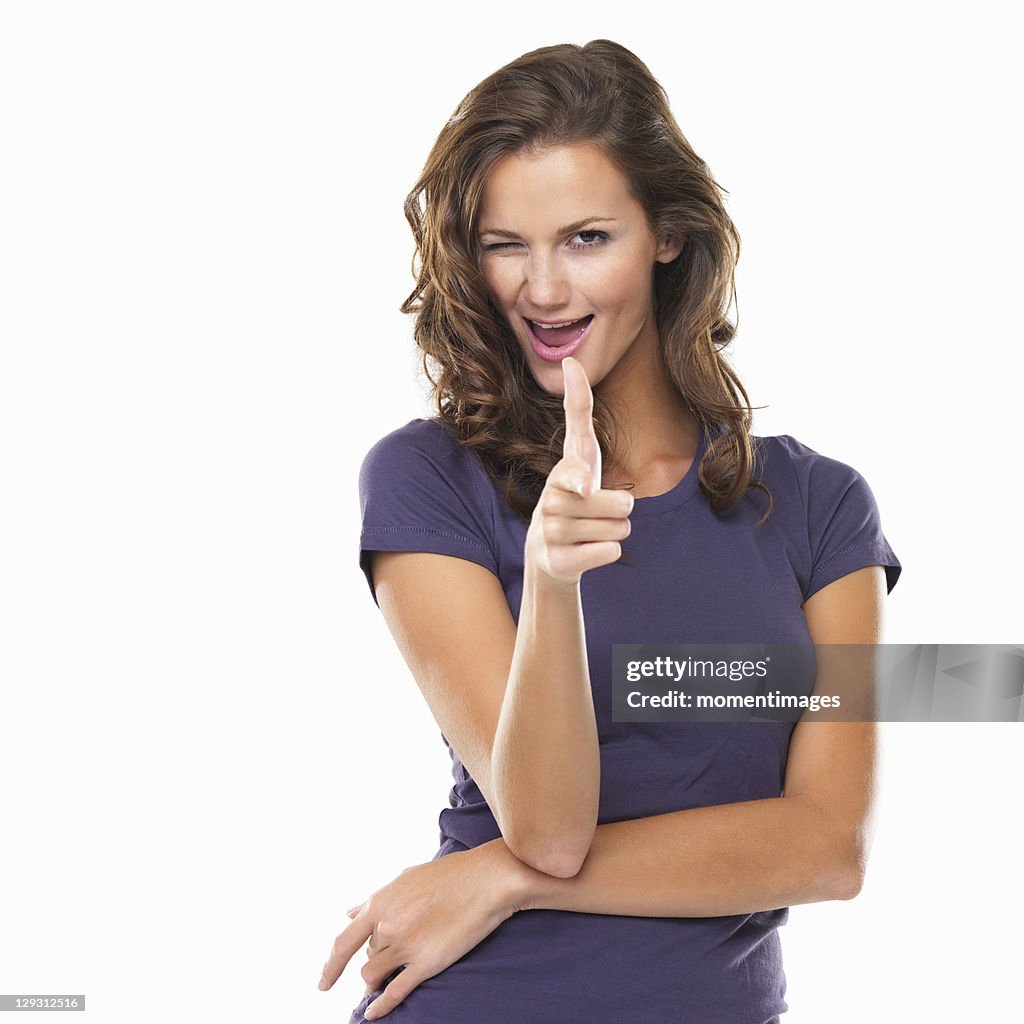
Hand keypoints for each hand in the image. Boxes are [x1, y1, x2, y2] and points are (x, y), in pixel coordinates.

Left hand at [317, 841, 531, 1019]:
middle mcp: (386, 925)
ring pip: (373, 976)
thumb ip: (375, 899)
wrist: (485, 879)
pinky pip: (395, 992)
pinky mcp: (426, 963)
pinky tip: (374, 1013)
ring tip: (380, 986)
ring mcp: (405, 945)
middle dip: (374, 962)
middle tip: (385, 964)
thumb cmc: (449, 875)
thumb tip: (350, 912)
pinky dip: (381, 1006)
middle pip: (366, 957)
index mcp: (379, 902)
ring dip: (375, 983)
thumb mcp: (405, 879)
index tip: (323, 983)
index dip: (330, 966)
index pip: (344, 943)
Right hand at [526, 356, 633, 585]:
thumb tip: (569, 361)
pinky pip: (609, 551)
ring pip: (620, 529)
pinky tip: (585, 551)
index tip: (585, 474)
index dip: (580, 435)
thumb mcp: (582, 458)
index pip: (576, 431)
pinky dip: (607, 552)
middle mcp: (551, 498)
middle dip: (622, 512)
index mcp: (565, 469)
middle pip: (624, 503)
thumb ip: (579, 413)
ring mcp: (550, 531)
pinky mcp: (557, 560)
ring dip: (615, 533)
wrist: (547, 557)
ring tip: (589, 532)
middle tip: (597, 516)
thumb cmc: (575, 501)